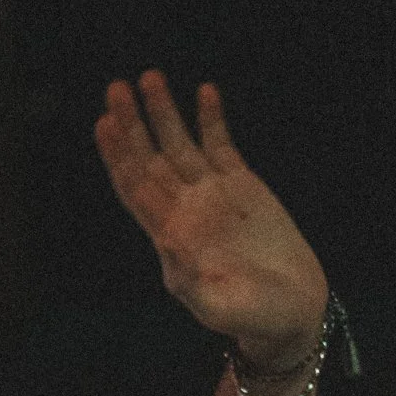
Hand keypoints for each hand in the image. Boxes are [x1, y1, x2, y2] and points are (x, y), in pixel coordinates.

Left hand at [96, 71, 327, 367]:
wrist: (291, 312)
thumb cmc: (255, 319)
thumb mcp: (223, 310)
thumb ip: (194, 286)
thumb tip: (170, 247)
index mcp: (171, 239)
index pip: (136, 190)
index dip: (119, 157)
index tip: (105, 124)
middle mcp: (185, 213)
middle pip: (149, 160)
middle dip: (132, 125)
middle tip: (114, 88)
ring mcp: (212, 196)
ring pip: (180, 146)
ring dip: (164, 113)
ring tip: (149, 76)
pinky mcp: (243, 186)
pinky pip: (221, 146)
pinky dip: (212, 120)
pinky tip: (204, 91)